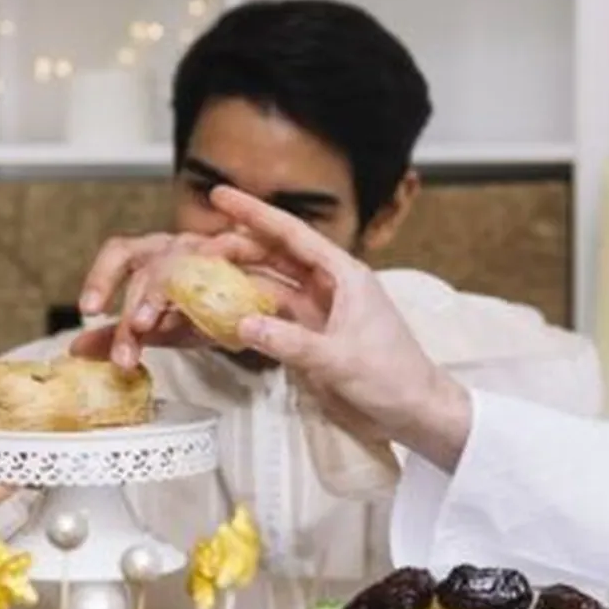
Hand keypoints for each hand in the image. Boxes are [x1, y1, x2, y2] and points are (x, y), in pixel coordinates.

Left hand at [73, 232, 264, 366]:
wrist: (256, 308)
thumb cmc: (203, 311)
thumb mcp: (158, 328)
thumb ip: (119, 336)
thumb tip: (76, 349)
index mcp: (151, 257)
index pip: (119, 255)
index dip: (101, 278)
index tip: (88, 310)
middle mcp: (176, 246)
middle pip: (147, 264)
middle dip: (133, 306)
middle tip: (127, 340)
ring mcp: (209, 245)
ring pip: (178, 260)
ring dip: (160, 294)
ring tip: (150, 325)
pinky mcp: (242, 251)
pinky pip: (223, 255)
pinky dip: (209, 277)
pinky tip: (201, 307)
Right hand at [201, 186, 473, 467]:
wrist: (412, 413)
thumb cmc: (391, 376)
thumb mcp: (341, 358)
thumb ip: (290, 342)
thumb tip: (242, 324)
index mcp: (343, 275)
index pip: (292, 235)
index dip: (255, 213)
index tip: (221, 195)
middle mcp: (327, 287)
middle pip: (274, 256)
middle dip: (237, 246)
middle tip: (196, 246)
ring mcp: (315, 313)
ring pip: (268, 285)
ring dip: (237, 279)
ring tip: (200, 274)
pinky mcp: (307, 339)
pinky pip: (269, 318)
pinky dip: (245, 314)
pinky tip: (219, 312)